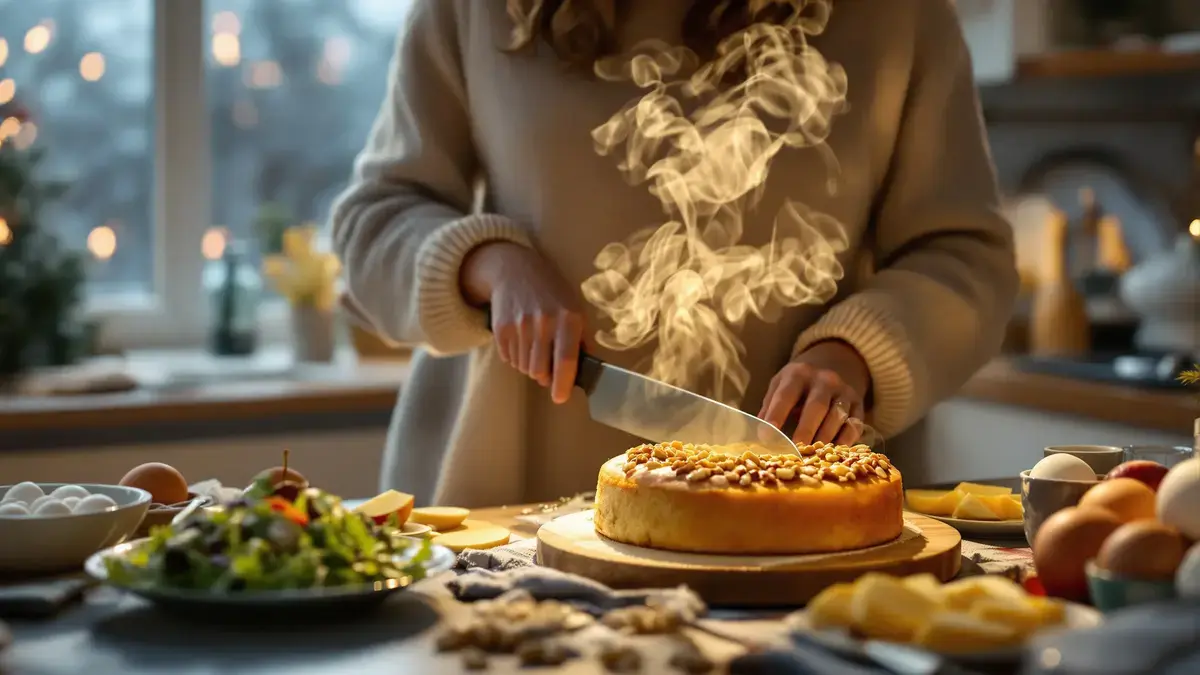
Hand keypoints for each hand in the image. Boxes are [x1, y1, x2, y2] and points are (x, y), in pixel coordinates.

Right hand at [461, 241, 584, 403]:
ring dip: (529, 365)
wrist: (514, 270)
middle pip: (540, 371)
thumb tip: (583, 370)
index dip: (562, 384)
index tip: (560, 397)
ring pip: (524, 367)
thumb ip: (580, 339)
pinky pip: (509, 359)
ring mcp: (520, 326)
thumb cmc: (551, 293)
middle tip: (547, 366)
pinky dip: (516, 356)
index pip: (565, 360)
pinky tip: (520, 339)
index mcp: (568, 319)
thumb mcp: (573, 308)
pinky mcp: (501, 329)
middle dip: (544, 375)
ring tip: (533, 346)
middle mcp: (544, 322)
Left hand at [758, 340, 869, 445]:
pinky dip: (845, 441)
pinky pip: (854, 425)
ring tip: (812, 456)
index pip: (786, 395)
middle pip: (816, 406)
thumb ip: (770, 406)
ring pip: (837, 417)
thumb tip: (757, 435)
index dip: (776, 415)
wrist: (835, 362)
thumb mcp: (781, 384)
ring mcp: (844, 392)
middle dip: (805, 430)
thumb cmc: (799, 382)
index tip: (766, 436)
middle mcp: (824, 380)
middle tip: (795, 450)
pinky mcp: (859, 405)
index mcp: (798, 374)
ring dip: (825, 438)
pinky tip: (833, 453)